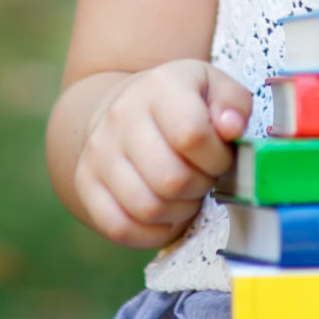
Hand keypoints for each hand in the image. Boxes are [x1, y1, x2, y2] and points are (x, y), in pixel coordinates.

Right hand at [71, 60, 253, 247]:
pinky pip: (120, 227)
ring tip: (184, 193)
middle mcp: (122, 117)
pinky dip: (151, 231)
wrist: (120, 107)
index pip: (193, 135)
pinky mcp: (85, 183)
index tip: (220, 156)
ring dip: (178, 210)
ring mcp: (98, 152)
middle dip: (200, 186)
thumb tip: (231, 128)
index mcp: (160, 87)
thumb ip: (233, 103)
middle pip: (172, 179)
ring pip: (148, 208)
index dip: (218, 157)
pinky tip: (164, 212)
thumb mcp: (212, 86)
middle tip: (202, 176)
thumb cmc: (178, 102)